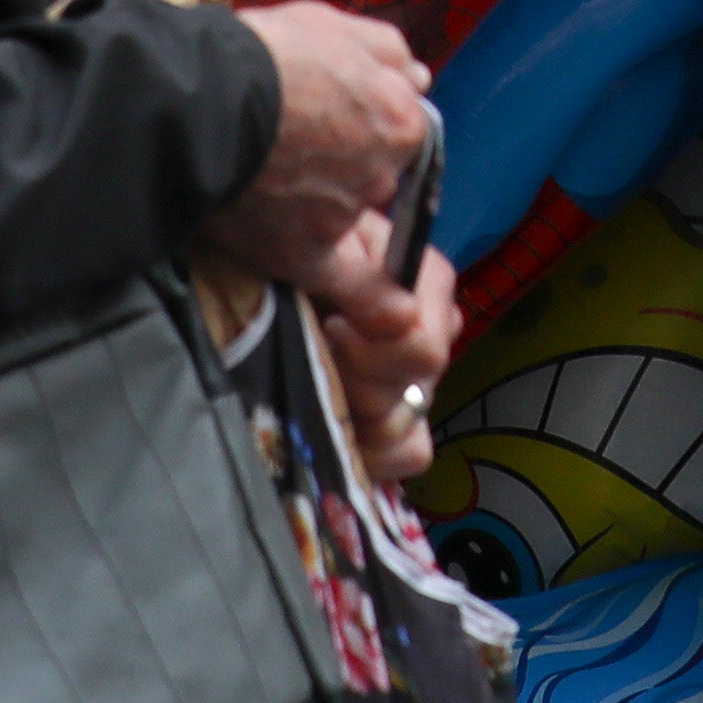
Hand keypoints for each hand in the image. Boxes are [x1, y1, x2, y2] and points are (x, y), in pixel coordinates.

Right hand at [203, 0, 437, 285]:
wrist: (202, 99)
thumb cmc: (263, 55)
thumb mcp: (332, 23)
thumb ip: (387, 52)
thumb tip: (420, 78)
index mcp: (398, 117)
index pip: (397, 128)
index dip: (361, 120)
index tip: (325, 115)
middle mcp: (382, 171)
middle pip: (374, 173)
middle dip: (344, 163)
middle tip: (294, 145)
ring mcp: (345, 215)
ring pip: (348, 215)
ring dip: (325, 205)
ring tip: (271, 180)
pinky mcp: (306, 253)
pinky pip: (350, 286)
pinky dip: (370, 303)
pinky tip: (387, 316)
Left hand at [316, 240, 464, 484]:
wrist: (268, 259)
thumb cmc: (294, 247)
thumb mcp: (317, 248)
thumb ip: (359, 281)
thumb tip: (402, 319)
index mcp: (429, 283)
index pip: (424, 348)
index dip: (373, 351)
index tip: (332, 326)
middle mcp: (434, 331)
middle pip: (413, 391)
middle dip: (356, 380)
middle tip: (322, 350)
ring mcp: (420, 380)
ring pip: (406, 428)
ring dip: (355, 413)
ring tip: (322, 380)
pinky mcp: (404, 421)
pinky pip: (409, 455)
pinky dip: (371, 454)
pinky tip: (337, 426)